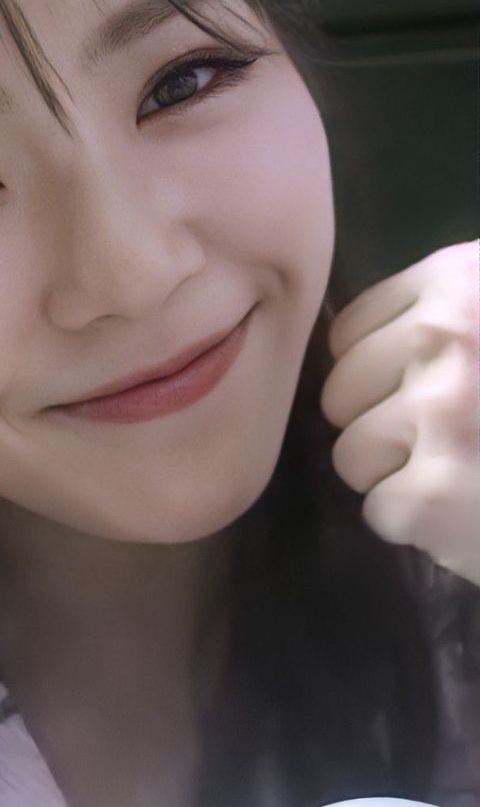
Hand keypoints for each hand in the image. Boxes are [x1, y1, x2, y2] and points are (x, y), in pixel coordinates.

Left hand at [320, 238, 479, 586]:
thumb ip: (443, 321)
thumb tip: (346, 351)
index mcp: (462, 281)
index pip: (348, 334)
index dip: (378, 376)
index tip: (428, 392)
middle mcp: (448, 335)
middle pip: (340, 395)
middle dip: (382, 427)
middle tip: (455, 442)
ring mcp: (440, 410)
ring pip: (350, 455)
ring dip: (399, 477)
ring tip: (468, 475)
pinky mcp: (433, 489)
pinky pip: (379, 509)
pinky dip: (421, 525)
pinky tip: (472, 512)